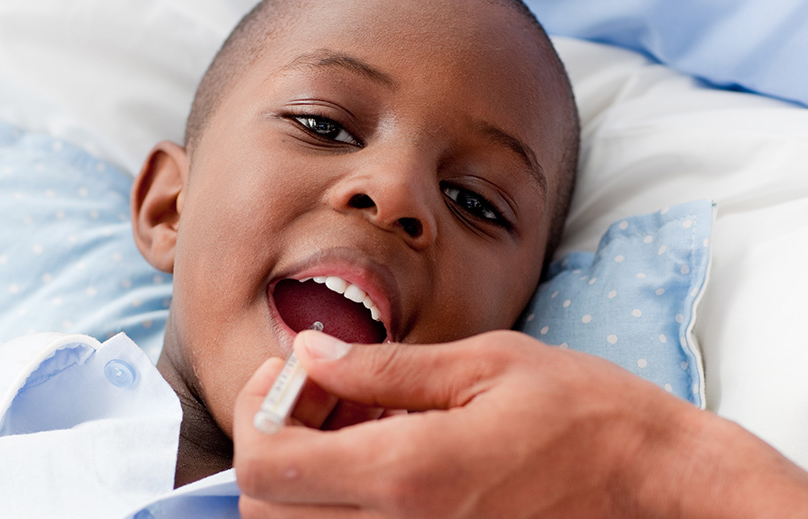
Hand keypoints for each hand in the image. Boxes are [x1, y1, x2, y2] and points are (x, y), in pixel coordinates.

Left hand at [234, 330, 807, 517]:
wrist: (654, 484)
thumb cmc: (584, 415)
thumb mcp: (484, 365)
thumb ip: (384, 368)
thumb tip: (310, 354)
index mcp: (409, 476)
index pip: (267, 467)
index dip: (258, 409)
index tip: (294, 369)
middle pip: (266, 510)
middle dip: (273, 440)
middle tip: (319, 391)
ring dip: (304, 470)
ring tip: (355, 417)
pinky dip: (343, 495)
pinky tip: (384, 451)